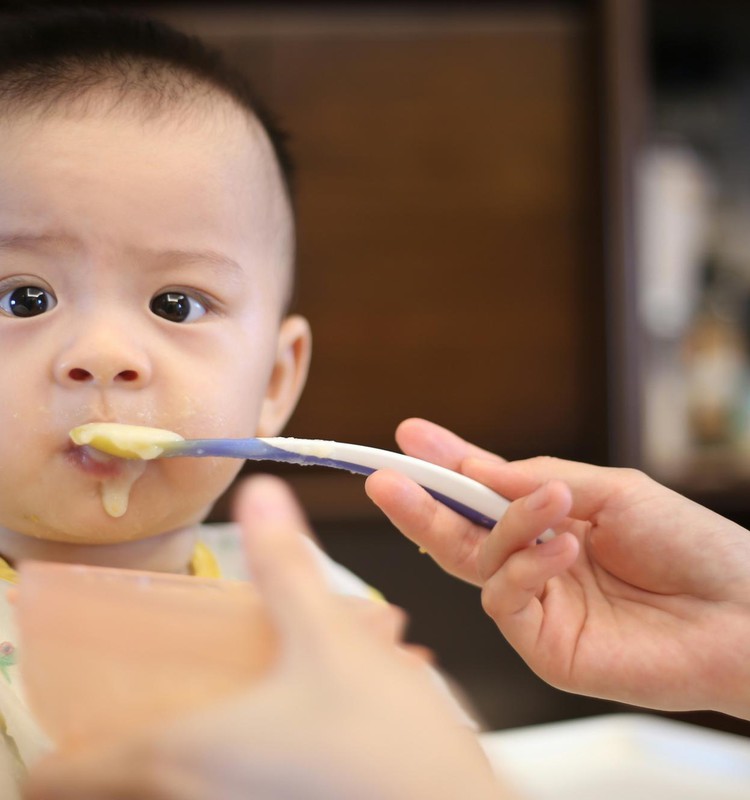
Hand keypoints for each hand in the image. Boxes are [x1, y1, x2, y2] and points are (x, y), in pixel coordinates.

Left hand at [25, 475, 503, 799]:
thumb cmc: (384, 747)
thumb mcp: (327, 636)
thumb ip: (285, 565)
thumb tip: (261, 498)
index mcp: (190, 753)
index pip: (72, 773)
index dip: (51, 751)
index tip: (53, 724)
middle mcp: (206, 792)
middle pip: (131, 772)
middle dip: (136, 724)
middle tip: (149, 687)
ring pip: (194, 771)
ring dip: (209, 722)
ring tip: (240, 682)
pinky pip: (244, 773)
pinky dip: (254, 740)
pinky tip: (303, 704)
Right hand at [366, 418, 749, 718]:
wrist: (743, 614)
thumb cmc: (691, 546)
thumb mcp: (612, 491)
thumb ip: (537, 481)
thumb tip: (476, 468)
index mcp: (553, 523)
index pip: (484, 495)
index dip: (446, 466)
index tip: (409, 438)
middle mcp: (536, 564)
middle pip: (460, 535)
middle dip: (420, 504)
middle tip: (385, 477)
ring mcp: (538, 607)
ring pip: (478, 564)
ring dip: (504, 526)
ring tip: (551, 504)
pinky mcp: (543, 646)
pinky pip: (504, 601)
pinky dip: (524, 567)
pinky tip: (563, 548)